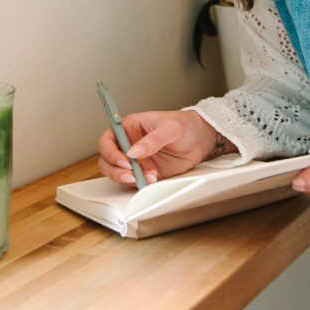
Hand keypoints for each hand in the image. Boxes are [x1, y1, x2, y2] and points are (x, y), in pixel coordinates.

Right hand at [97, 109, 218, 187]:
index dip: (110, 153)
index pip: (107, 141)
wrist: (201, 139)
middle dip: (116, 171)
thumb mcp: (171, 127)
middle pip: (107, 161)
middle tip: (132, 174)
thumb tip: (134, 151)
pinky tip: (153, 179)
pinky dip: (140, 184)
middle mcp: (129, 144)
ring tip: (147, 177)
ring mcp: (136, 160)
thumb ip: (152, 139)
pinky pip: (135, 182)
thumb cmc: (185, 125)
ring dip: (129, 179)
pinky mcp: (145, 172)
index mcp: (130, 127)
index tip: (124, 161)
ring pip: (118, 174)